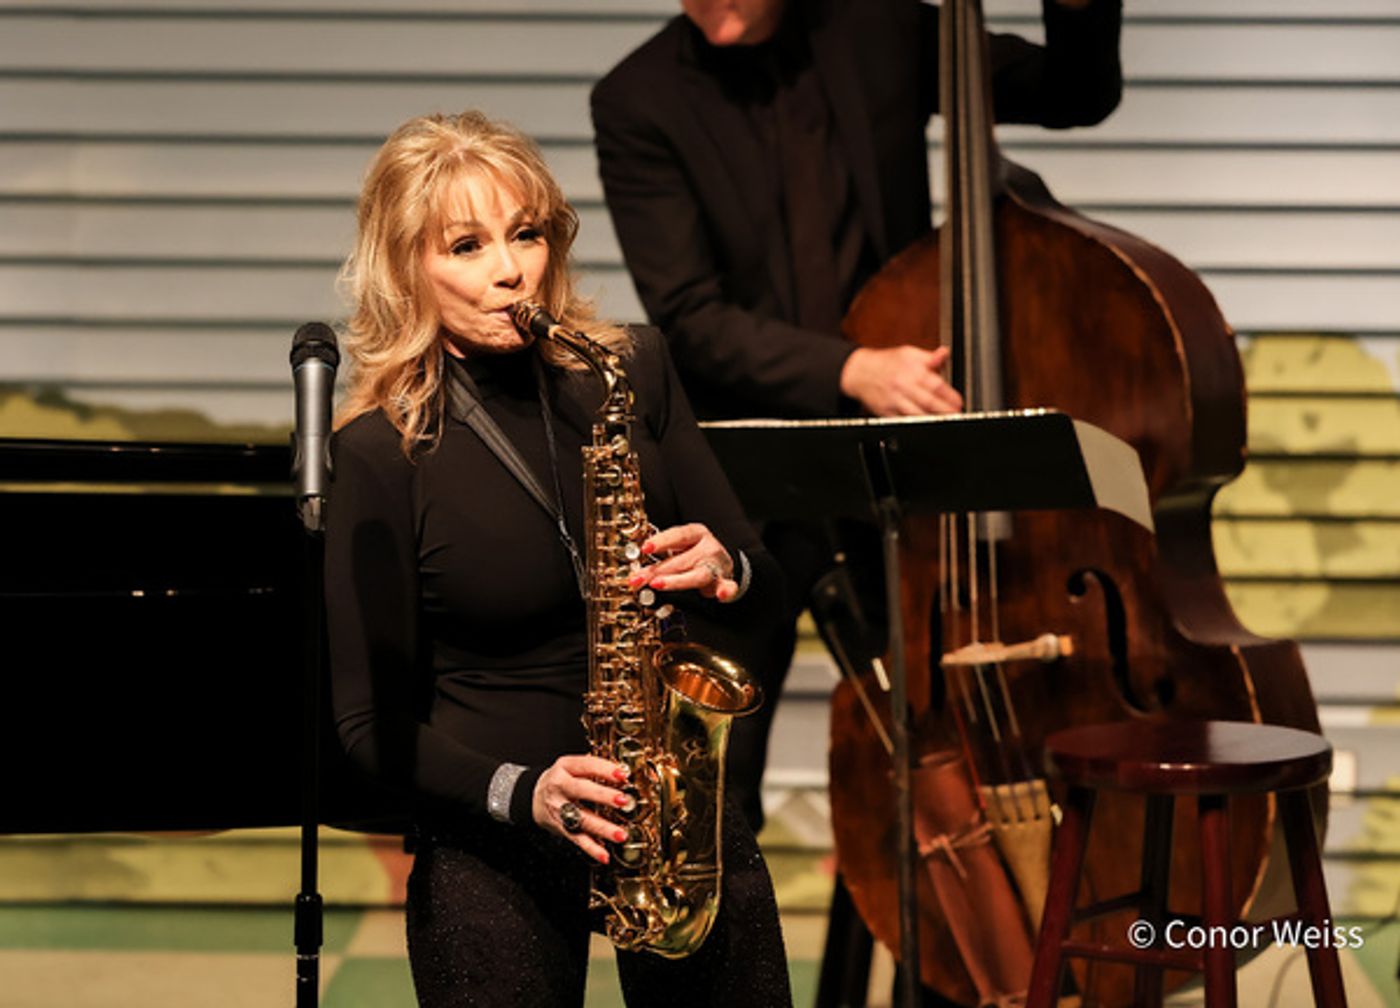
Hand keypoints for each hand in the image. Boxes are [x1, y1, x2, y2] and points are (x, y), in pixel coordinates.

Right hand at [532, 754, 631, 862]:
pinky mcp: (561, 827)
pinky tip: (604, 854)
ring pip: (581, 818)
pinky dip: (591, 848)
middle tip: (622, 800)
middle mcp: (560, 787)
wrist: (533, 797)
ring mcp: (559, 809)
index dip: (605, 769)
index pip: (586, 766)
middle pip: (581, 790)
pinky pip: (577, 839)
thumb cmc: (561, 779)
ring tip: (620, 834)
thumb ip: (595, 768)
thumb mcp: (572, 766)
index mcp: (565, 767)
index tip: (623, 775)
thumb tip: (624, 775)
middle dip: (603, 796)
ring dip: (603, 828)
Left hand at [629, 522, 738, 601]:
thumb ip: (662, 555)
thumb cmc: (696, 554)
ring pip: (698, 574)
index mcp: (696, 534)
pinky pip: (728, 586)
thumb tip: (636, 569)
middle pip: (681, 560)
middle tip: (638, 579)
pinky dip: (726, 590)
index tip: (645, 548)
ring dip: (676, 581)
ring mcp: (716, 565)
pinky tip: (721, 595)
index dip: (661, 541)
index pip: (678, 535)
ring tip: (658, 585)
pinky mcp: (724, 582)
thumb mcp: (681, 547)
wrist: (723, 563)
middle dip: (656, 570)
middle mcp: (708, 547)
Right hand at [839, 345, 963, 416]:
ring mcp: (894, 401)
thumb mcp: (909, 353)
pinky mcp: (886, 412)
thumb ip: (929, 357)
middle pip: (928, 402)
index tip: (959, 402)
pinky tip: (924, 426)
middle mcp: (903, 386)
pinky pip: (902, 421)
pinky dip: (914, 425)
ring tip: (944, 423)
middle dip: (945, 411)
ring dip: (932, 420)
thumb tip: (944, 353)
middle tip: (956, 416)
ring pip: (916, 414)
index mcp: (911, 371)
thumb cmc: (886, 363)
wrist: (860, 372)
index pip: (936, 385)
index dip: (950, 396)